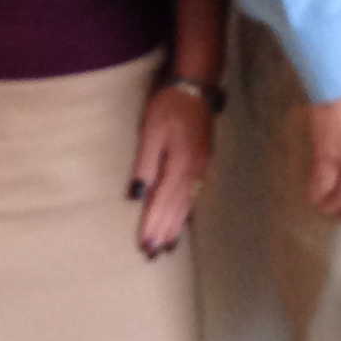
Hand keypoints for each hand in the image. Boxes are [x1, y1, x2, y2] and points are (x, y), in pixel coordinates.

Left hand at [132, 83, 216, 256]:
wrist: (195, 87)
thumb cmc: (169, 106)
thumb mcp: (151, 131)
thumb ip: (145, 163)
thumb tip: (138, 194)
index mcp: (180, 164)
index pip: (163, 202)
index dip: (154, 224)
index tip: (146, 245)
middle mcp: (194, 170)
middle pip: (177, 207)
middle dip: (165, 231)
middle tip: (154, 254)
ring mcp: (201, 166)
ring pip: (188, 203)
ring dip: (177, 225)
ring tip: (169, 245)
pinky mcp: (202, 161)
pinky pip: (194, 193)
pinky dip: (187, 210)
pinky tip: (184, 220)